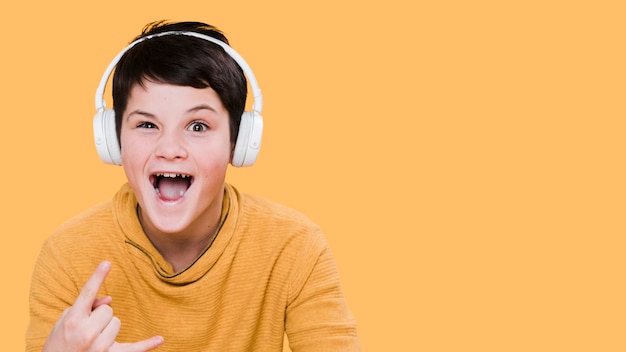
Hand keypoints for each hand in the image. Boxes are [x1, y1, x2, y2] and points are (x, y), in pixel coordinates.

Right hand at [43, 261, 163, 351]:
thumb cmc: (60, 341)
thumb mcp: (64, 321)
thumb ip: (86, 306)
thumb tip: (110, 299)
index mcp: (73, 321)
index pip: (87, 294)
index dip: (97, 278)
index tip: (107, 263)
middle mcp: (86, 334)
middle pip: (108, 310)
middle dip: (99, 316)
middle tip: (86, 329)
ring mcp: (99, 347)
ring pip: (117, 323)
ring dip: (107, 328)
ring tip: (92, 340)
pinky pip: (133, 349)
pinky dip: (146, 345)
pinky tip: (160, 339)